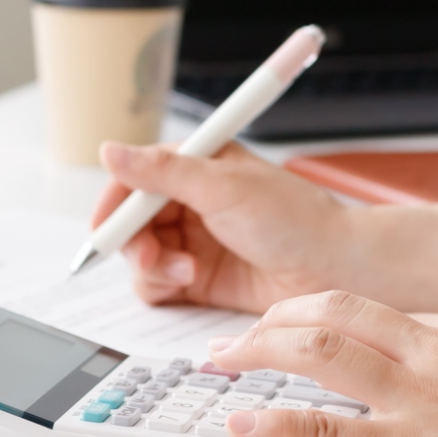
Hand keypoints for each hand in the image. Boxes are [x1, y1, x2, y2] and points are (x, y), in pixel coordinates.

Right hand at [93, 142, 362, 312]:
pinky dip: (162, 285)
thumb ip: (162, 172)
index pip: (134, 179)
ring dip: (153, 265)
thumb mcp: (222, 187)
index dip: (114, 204)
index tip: (103, 230)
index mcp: (196, 165)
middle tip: (151, 256)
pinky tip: (190, 281)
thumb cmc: (292, 218)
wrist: (334, 268)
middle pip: (131, 222)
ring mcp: (194, 240)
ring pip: (140, 255)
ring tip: (186, 271)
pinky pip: (157, 283)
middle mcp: (190, 200)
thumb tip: (109, 151)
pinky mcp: (200, 276)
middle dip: (134, 242)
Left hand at [208, 290, 437, 436]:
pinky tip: (243, 424)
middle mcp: (435, 351)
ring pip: (320, 349)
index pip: (383, 311)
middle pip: (338, 309)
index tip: (307, 328)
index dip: (333, 316)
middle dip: (280, 315)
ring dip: (260, 349)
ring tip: (223, 359)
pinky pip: (325, 429)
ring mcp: (417, 396)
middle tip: (245, 332)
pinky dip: (275, 423)